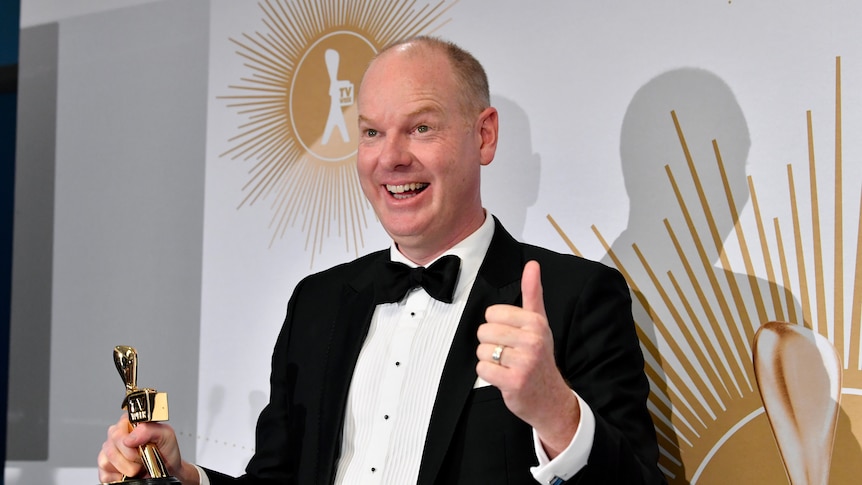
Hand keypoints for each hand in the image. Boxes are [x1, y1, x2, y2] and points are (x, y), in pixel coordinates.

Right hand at [97, 414, 198, 484]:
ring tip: (138, 467)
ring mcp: (110, 451)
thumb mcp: (166, 435)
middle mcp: (117, 435)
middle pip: (111, 445)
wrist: (168, 471)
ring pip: (106, 461)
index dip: (130, 440)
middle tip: (143, 458)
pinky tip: (128, 473)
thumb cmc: (166, 452)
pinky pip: (105, 474)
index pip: (119, 426)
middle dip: (130, 457)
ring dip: (126, 468)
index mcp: (131, 423)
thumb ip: (150, 429)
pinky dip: (119, 478)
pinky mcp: (105, 468)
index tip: (141, 447)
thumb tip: (130, 437)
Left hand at [476, 260, 579, 456]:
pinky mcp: (514, 382)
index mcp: (536, 322)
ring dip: (490, 360)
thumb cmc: (540, 356)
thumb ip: (533, 293)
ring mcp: (525, 362)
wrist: (550, 397)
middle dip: (491, 343)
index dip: (496, 325)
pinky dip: (488, 374)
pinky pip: (483, 369)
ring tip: (507, 365)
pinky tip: (503, 377)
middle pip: (484, 331)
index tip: (511, 336)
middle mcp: (533, 340)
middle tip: (509, 353)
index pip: (492, 313)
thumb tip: (532, 264)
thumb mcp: (539, 323)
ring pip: (482, 351)